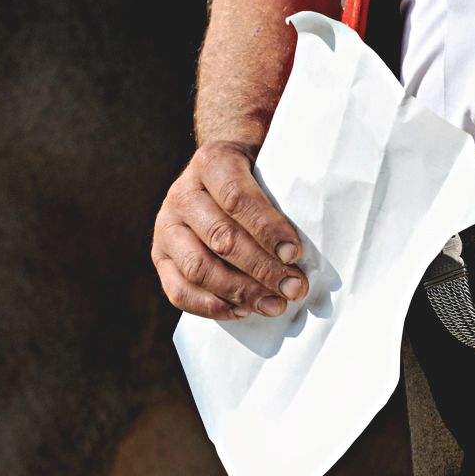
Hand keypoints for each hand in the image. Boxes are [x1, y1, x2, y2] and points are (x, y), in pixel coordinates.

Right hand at [151, 140, 308, 320]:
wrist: (221, 170)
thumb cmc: (259, 175)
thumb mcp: (272, 167)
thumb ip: (287, 194)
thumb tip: (313, 239)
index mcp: (212, 163)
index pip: (237, 198)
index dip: (267, 228)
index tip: (294, 253)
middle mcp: (182, 194)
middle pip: (221, 237)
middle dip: (262, 268)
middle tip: (295, 287)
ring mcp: (167, 226)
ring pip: (198, 267)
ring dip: (240, 292)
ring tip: (275, 305)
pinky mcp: (161, 256)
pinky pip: (178, 289)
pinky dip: (211, 306)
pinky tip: (242, 312)